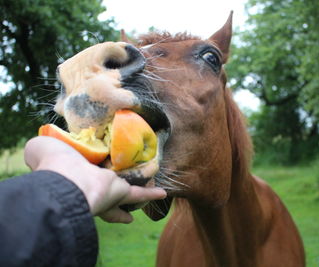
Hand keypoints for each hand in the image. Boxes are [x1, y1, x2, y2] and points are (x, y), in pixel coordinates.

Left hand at [24, 136, 165, 222]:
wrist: (66, 181)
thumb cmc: (52, 165)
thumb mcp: (43, 148)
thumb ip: (44, 146)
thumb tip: (42, 146)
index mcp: (74, 178)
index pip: (84, 180)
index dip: (88, 181)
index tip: (91, 180)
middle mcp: (90, 191)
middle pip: (105, 198)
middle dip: (114, 207)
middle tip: (124, 214)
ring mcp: (105, 193)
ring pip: (123, 194)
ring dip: (135, 195)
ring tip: (148, 195)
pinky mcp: (119, 192)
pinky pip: (138, 193)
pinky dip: (150, 194)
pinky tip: (163, 194)